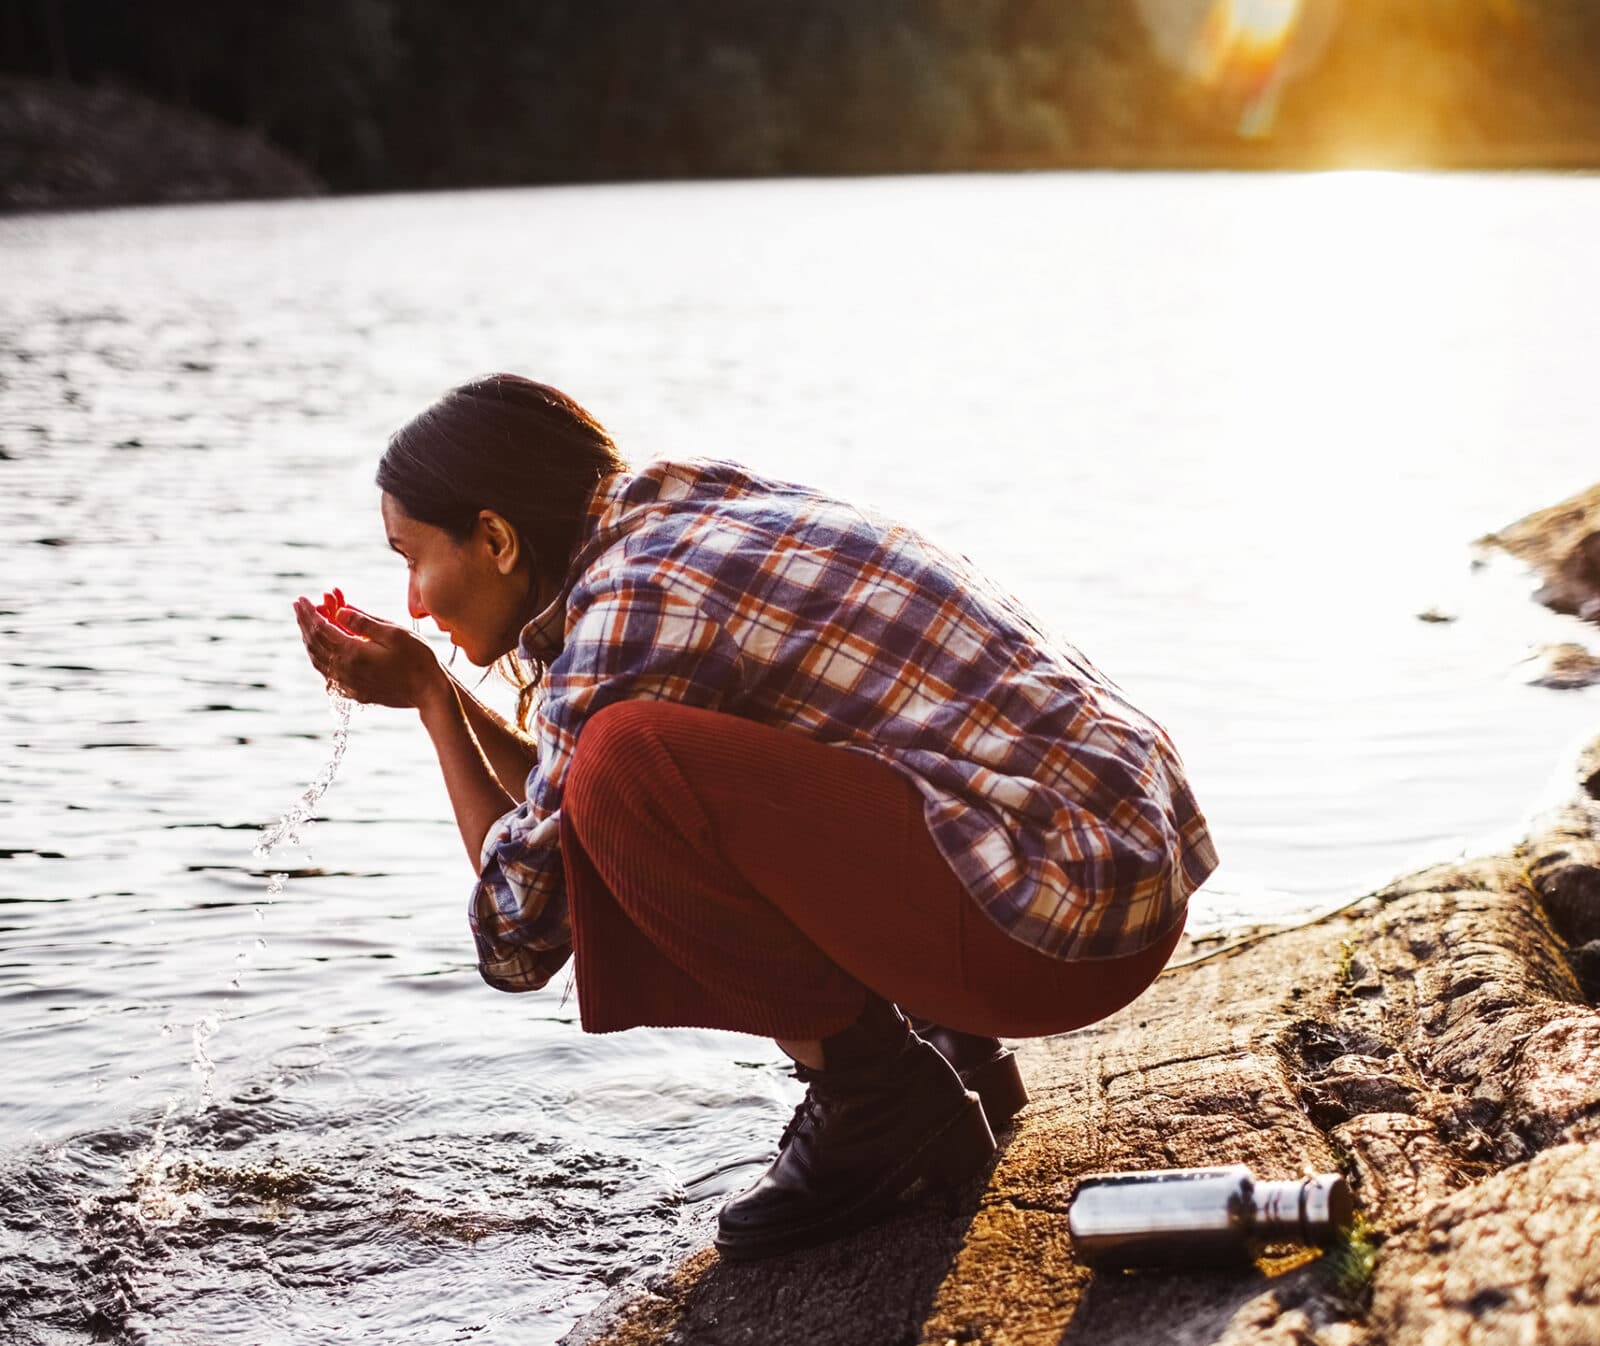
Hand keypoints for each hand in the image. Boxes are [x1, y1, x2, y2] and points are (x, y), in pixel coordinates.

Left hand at [293, 591, 445, 710]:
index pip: (321, 629)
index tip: (302, 598)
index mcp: (352, 653)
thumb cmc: (417, 659)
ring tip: (306, 624)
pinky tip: (322, 650)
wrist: (429, 693)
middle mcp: (344, 671)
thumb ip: (363, 622)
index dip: (310, 612)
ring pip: (318, 660)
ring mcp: (348, 684)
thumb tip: (338, 612)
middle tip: (298, 606)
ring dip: (309, 640)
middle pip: (315, 644)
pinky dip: (320, 657)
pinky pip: (328, 673)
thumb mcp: (394, 633)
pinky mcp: (355, 692)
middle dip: (304, 623)